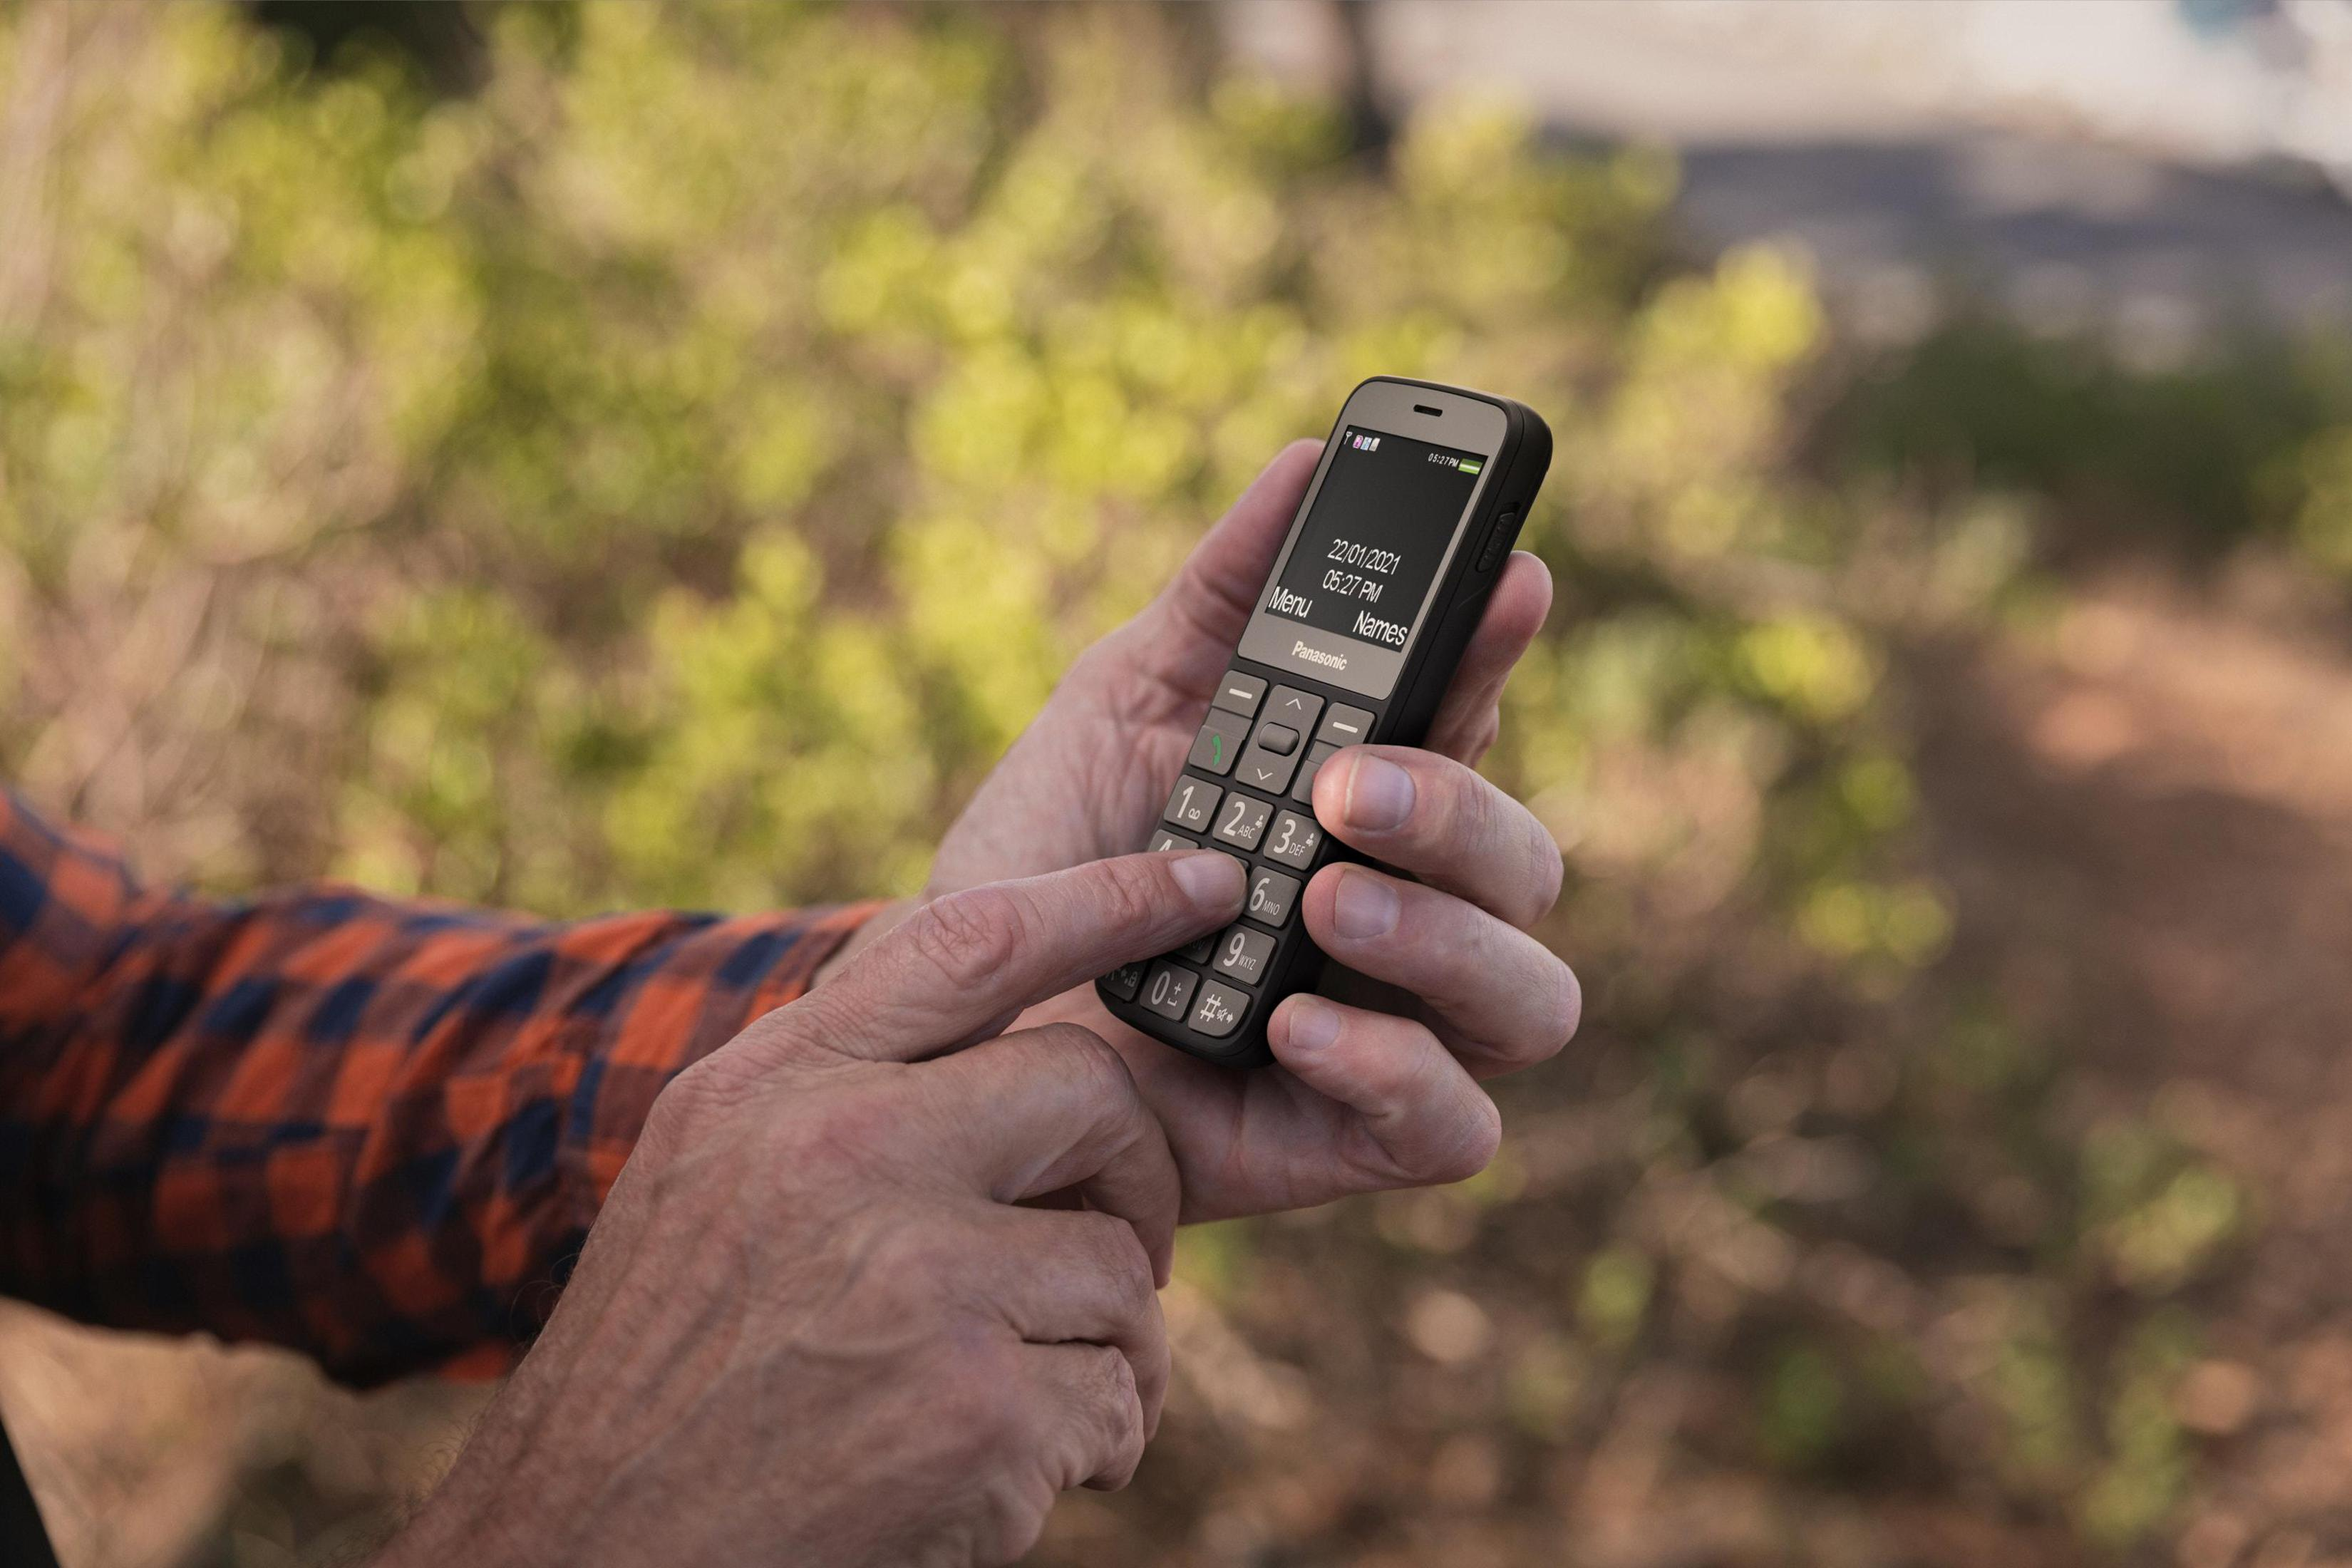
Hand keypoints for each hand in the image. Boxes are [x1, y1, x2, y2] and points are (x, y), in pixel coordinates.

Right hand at [377, 850, 1246, 1567]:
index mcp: (772, 1085)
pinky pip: (1121, 1398)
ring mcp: (917, 1279)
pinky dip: (1088, 1447)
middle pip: (1093, 1090)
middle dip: (1135, 1176)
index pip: (971, 937)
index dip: (1106, 899)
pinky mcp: (979, 1410)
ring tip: (1006, 1398)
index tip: (1204, 878)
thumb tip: (1024, 1026)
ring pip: (1121, 1268)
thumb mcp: (714, 1176)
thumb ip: (846, 1087)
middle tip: (1114, 1246)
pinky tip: (992, 1473)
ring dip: (1099, 1347)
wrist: (590, 1558)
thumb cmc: (667, 1374)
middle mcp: (844, 1154)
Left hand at [925, 444, 1580, 1221]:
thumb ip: (1220, 600)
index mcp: (1370, 802)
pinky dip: (1392, 1070)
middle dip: (1461, 811)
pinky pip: (1451, 1127)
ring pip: (1531, 997)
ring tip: (1322, 895)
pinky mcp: (1345, 1141)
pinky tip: (1292, 1021)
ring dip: (1448, 936)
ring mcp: (1389, 1030)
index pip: (1476, 724)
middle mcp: (1405, 916)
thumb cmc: (1047, 859)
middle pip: (1526, 865)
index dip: (1505, 649)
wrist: (944, 1028)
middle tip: (1349, 782)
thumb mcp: (1120, 707)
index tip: (1508, 574)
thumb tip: (1299, 463)